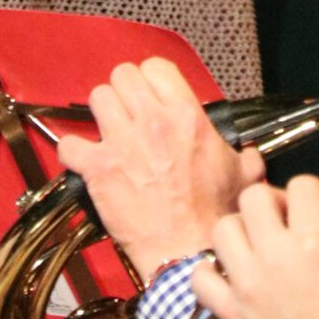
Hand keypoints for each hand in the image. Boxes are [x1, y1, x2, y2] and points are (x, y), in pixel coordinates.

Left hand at [58, 58, 262, 282]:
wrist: (186, 250)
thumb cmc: (211, 216)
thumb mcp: (241, 176)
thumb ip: (245, 157)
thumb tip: (249, 154)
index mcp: (186, 116)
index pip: (156, 67)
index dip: (150, 78)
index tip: (150, 93)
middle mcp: (153, 121)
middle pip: (122, 75)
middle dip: (123, 91)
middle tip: (127, 111)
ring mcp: (123, 143)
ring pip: (98, 97)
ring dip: (101, 114)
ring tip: (108, 131)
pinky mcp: (99, 169)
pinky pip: (70, 144)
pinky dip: (73, 152)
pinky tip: (83, 159)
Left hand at [189, 172, 318, 318]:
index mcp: (314, 243)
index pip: (302, 185)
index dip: (314, 191)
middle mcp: (274, 256)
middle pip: (253, 198)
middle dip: (272, 201)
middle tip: (287, 221)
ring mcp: (246, 285)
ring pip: (222, 229)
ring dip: (240, 230)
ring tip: (259, 245)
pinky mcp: (229, 313)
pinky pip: (200, 278)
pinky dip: (210, 272)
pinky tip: (231, 276)